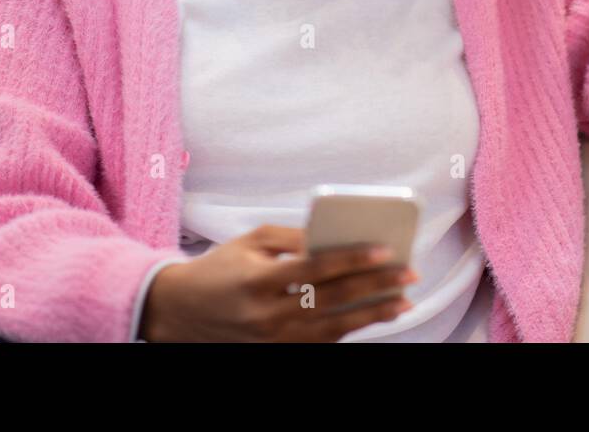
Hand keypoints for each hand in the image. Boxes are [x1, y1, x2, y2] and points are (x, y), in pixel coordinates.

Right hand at [138, 224, 417, 341]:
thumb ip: (293, 238)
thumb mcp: (251, 241)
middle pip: (332, 300)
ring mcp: (273, 339)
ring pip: (333, 328)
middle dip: (375, 287)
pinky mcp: (276, 352)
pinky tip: (373, 316)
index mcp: (259, 281)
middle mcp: (267, 314)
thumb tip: (336, 236)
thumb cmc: (221, 269)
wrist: (180, 311)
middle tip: (408, 274)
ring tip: (402, 301)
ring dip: (372, 315)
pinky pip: (321, 342)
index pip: (315, 269)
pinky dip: (349, 330)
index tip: (384, 251)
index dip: (352, 260)